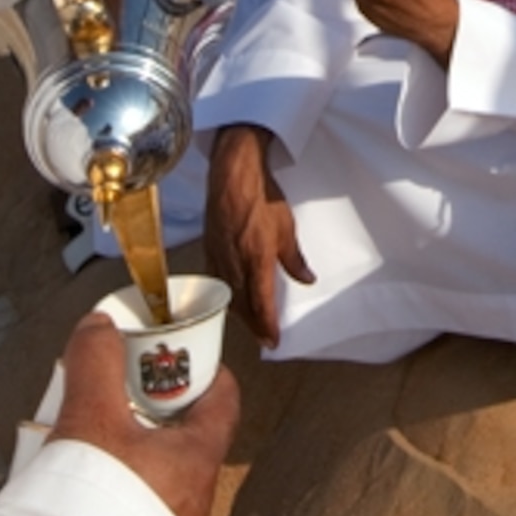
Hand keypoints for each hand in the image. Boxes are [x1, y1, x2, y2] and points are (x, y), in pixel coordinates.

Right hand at [50, 313, 240, 515]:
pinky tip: (87, 483)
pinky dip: (122, 484)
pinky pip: (142, 506)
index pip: (224, 400)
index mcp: (198, 459)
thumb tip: (101, 323)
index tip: (176, 352)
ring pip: (162, 472)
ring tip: (95, 436)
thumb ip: (97, 362)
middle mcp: (196, 499)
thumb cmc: (93, 497)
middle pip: (188, 436)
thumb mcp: (90, 416)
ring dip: (135, 448)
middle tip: (120, 392)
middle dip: (155, 408)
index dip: (204, 369)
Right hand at [204, 123, 315, 346]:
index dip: (267, 325)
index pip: (261, 302)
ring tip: (250, 323)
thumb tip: (306, 280)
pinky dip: (224, 294)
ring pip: (228, 294)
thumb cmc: (263, 197)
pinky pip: (216, 279)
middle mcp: (235, 263)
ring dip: (239, 312)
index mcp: (256, 259)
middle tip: (264, 338)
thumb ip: (295, 259)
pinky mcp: (209, 248)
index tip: (273, 341)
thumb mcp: (287, 228)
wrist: (234, 175)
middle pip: (243, 305)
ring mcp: (219, 257)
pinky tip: (229, 297)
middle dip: (254, 325)